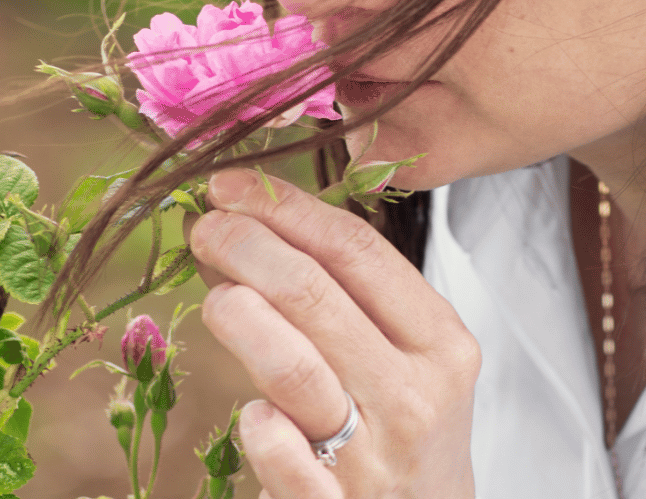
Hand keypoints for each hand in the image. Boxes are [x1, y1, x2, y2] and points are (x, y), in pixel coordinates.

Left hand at [184, 169, 479, 498]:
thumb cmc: (408, 426)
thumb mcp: (411, 356)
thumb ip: (356, 297)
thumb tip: (263, 224)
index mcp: (440, 339)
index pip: (357, 250)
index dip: (288, 209)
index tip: (234, 185)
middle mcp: (414, 393)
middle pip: (317, 295)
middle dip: (249, 247)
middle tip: (205, 225)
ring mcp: (375, 456)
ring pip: (295, 368)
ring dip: (241, 317)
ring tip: (214, 293)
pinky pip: (284, 460)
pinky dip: (259, 427)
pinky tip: (249, 410)